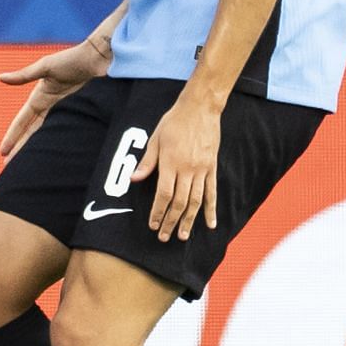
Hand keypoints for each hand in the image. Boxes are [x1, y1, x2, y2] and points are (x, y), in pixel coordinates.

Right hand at [0, 35, 109, 157]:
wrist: (101, 59)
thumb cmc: (73, 59)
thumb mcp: (46, 66)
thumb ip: (24, 76)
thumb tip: (0, 78)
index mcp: (41, 96)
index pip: (22, 121)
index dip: (12, 136)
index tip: (2, 151)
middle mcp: (51, 107)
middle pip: (32, 133)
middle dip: (20, 148)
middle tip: (9, 166)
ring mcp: (66, 112)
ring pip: (47, 136)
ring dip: (37, 149)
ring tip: (28, 166)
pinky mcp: (80, 115)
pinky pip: (65, 133)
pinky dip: (57, 144)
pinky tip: (54, 156)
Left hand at [133, 93, 221, 241]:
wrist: (200, 108)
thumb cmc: (174, 122)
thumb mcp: (155, 139)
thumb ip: (147, 162)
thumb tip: (134, 180)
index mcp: (171, 162)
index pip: (164, 194)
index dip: (158, 212)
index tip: (153, 225)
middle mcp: (188, 169)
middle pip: (179, 202)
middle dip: (171, 222)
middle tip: (164, 237)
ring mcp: (202, 169)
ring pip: (196, 201)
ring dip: (189, 221)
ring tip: (183, 236)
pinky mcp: (212, 167)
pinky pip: (212, 192)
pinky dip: (211, 209)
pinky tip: (210, 223)